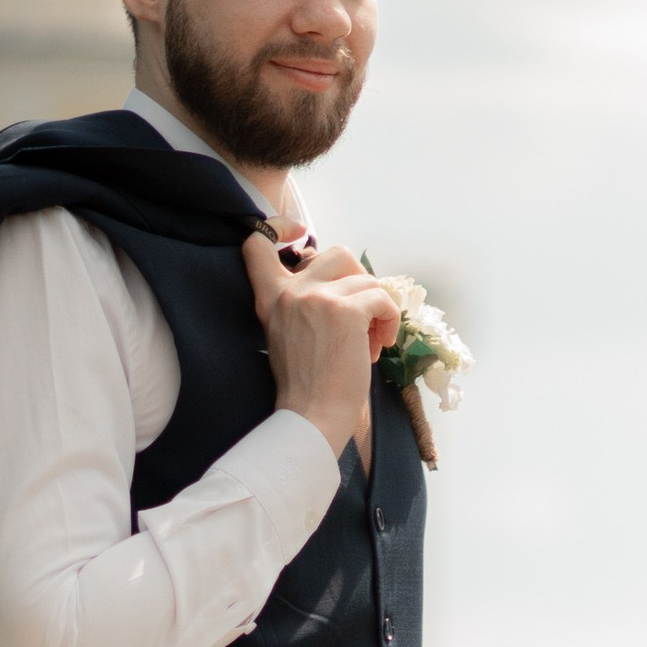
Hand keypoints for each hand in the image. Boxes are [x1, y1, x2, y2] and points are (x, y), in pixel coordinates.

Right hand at [241, 232, 401, 458]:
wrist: (312, 418)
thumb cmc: (308, 386)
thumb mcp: (289, 335)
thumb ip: (303, 304)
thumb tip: (342, 279)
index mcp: (270, 299)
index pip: (257, 245)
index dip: (279, 228)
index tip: (298, 233)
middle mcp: (291, 292)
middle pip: (337, 253)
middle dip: (359, 281)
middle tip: (361, 317)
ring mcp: (318, 298)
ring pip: (366, 279)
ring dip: (376, 309)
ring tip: (369, 342)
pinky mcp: (346, 311)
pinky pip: (382, 299)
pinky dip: (389, 321)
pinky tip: (379, 347)